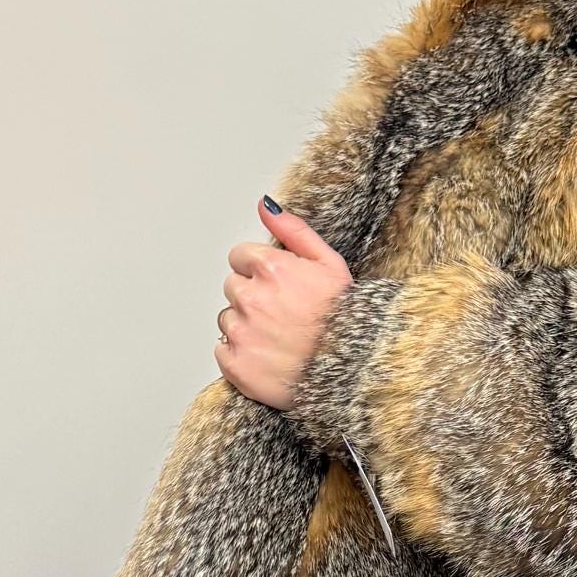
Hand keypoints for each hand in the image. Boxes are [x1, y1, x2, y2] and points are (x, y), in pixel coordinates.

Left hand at [214, 196, 353, 408]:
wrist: (352, 371)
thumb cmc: (347, 319)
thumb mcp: (330, 264)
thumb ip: (292, 230)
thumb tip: (264, 205)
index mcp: (270, 269)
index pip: (239, 256)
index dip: (260, 270)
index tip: (277, 285)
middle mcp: (250, 298)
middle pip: (233, 287)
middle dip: (253, 296)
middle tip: (283, 313)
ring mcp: (241, 333)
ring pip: (228, 318)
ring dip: (246, 325)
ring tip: (279, 337)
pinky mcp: (236, 364)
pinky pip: (223, 350)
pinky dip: (241, 354)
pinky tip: (268, 355)